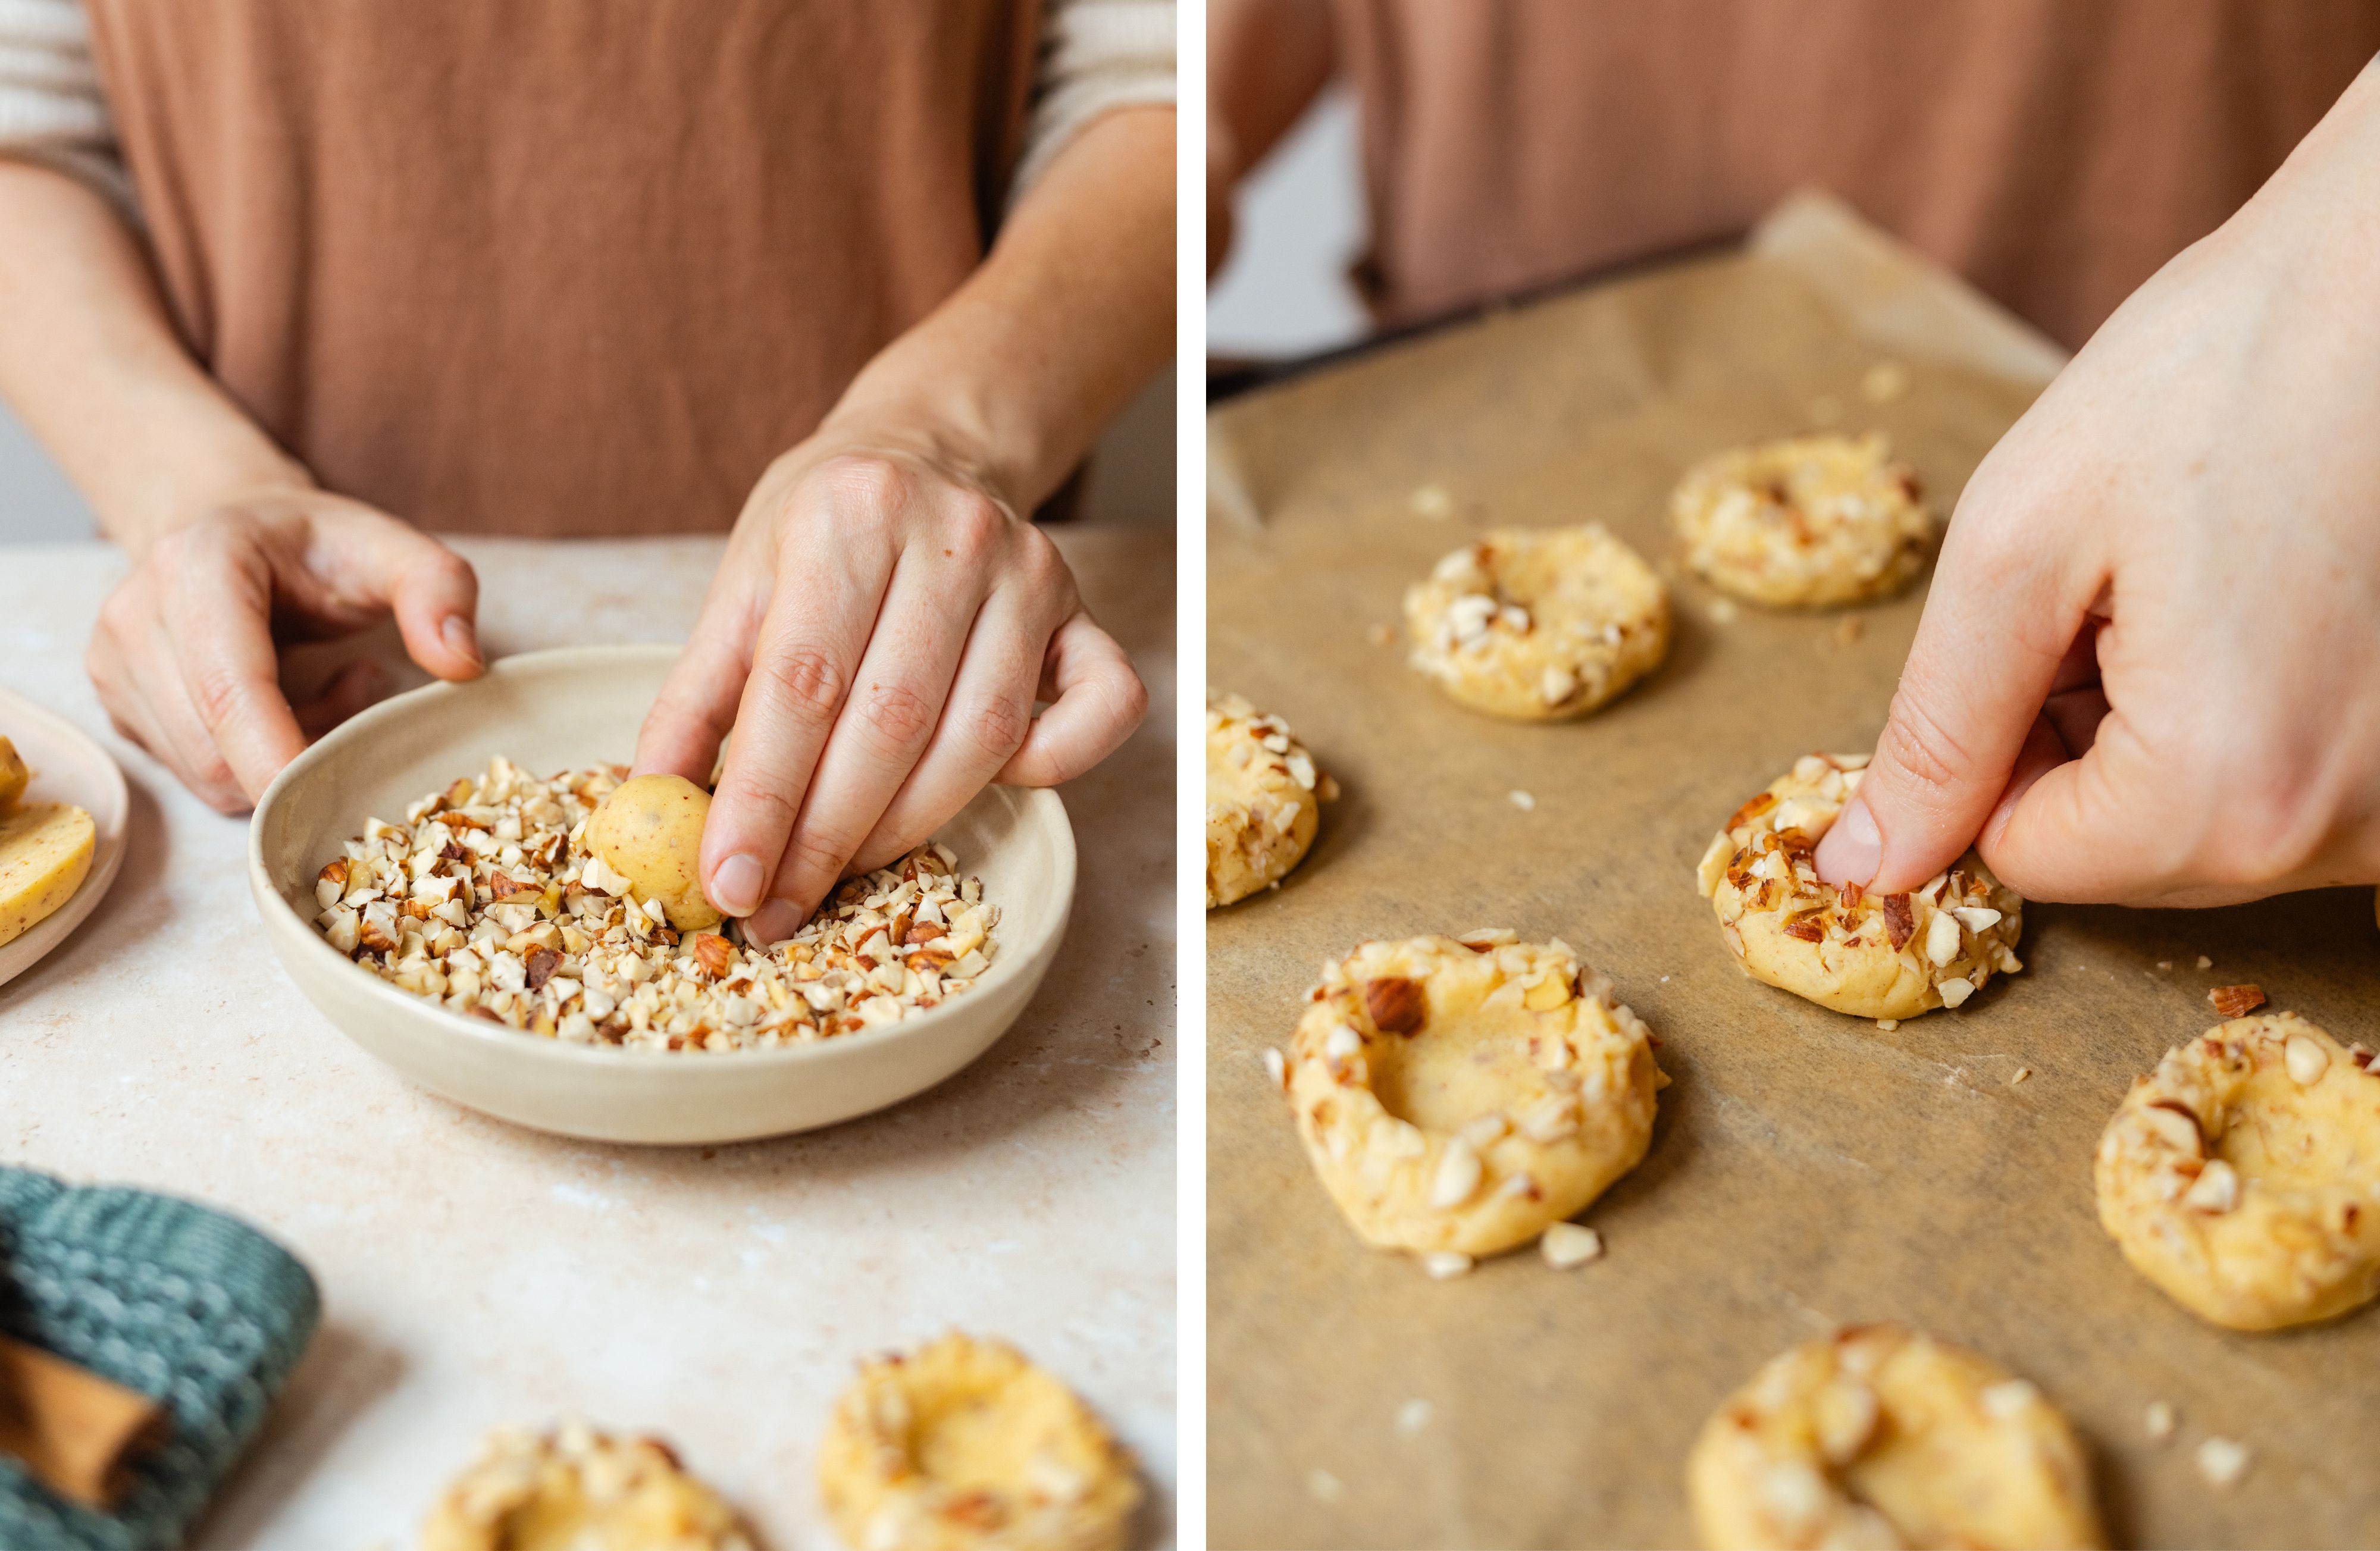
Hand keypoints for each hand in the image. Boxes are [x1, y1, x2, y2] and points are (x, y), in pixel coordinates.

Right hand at [86, 488, 484, 812]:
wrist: (237, 528)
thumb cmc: (318, 546)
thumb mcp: (393, 548)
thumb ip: (440, 591)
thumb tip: (461, 665)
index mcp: (200, 567)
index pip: (232, 691)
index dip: (279, 759)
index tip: (339, 795)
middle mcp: (138, 616)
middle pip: (216, 750)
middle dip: (300, 755)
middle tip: (360, 695)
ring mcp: (116, 665)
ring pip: (206, 773)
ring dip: (280, 758)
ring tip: (325, 692)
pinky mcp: (119, 705)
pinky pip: (194, 773)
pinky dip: (252, 760)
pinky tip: (285, 704)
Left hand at [633, 437, 1146, 942]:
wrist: (925, 451)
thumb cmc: (824, 528)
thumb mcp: (740, 585)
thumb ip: (696, 696)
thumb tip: (648, 808)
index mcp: (847, 515)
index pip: (803, 684)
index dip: (763, 799)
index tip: (729, 883)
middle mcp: (952, 536)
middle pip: (893, 723)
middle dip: (827, 836)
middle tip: (776, 907)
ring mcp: (1032, 573)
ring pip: (984, 737)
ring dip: (910, 826)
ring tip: (842, 871)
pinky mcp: (1085, 612)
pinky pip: (1100, 711)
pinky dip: (1051, 770)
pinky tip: (983, 790)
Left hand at [1815, 116, 2379, 906]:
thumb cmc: (2221, 371)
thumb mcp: (2020, 548)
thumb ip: (1938, 731)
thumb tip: (1867, 866)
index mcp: (2231, 801)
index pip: (2030, 857)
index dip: (1994, 745)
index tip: (2039, 619)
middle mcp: (2349, 836)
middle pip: (2127, 851)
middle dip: (2085, 729)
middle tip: (2130, 580)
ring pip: (2210, 816)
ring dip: (2171, 713)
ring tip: (2208, 574)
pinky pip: (2299, 778)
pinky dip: (2254, 703)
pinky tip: (2272, 589)